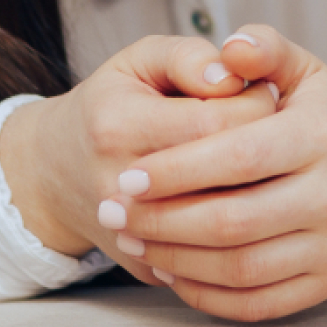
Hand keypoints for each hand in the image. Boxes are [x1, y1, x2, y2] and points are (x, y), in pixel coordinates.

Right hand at [0, 35, 276, 269]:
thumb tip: (231, 76)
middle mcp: (119, 188)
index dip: (256, 103)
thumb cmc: (111, 104)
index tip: (264, 91)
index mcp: (118, 127)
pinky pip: (212, 260)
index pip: (217, 122)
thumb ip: (188, 57)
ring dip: (257, 192)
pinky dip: (239, 233)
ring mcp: (131, 237)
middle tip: (270, 126)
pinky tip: (236, 198)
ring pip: (226, 228)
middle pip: (225, 177)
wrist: (56, 173)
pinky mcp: (148, 269)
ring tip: (255, 160)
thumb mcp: (140, 60)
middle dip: (264, 148)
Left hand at [97, 24, 326, 321]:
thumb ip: (265, 49)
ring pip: (239, 268)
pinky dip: (206, 294)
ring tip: (134, 237)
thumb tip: (229, 48)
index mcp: (325, 134)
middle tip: (116, 210)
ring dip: (175, 258)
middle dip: (163, 220)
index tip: (130, 174)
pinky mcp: (326, 284)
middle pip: (233, 220)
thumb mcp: (305, 70)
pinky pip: (255, 302)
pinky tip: (171, 269)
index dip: (178, 170)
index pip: (239, 157)